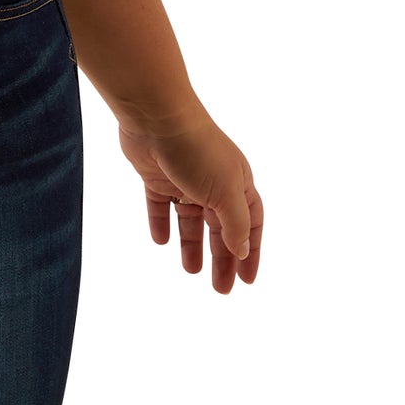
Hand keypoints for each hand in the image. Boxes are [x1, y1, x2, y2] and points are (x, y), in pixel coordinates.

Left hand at [116, 107, 261, 293]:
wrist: (154, 115)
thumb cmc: (197, 149)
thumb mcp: (226, 191)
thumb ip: (236, 224)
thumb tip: (241, 251)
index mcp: (237, 183)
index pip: (250, 224)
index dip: (250, 252)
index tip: (247, 280)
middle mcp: (212, 182)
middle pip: (220, 227)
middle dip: (221, 258)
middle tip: (220, 289)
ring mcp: (183, 178)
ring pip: (190, 219)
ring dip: (192, 245)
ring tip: (191, 271)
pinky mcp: (155, 175)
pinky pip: (160, 205)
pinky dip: (161, 223)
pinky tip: (161, 242)